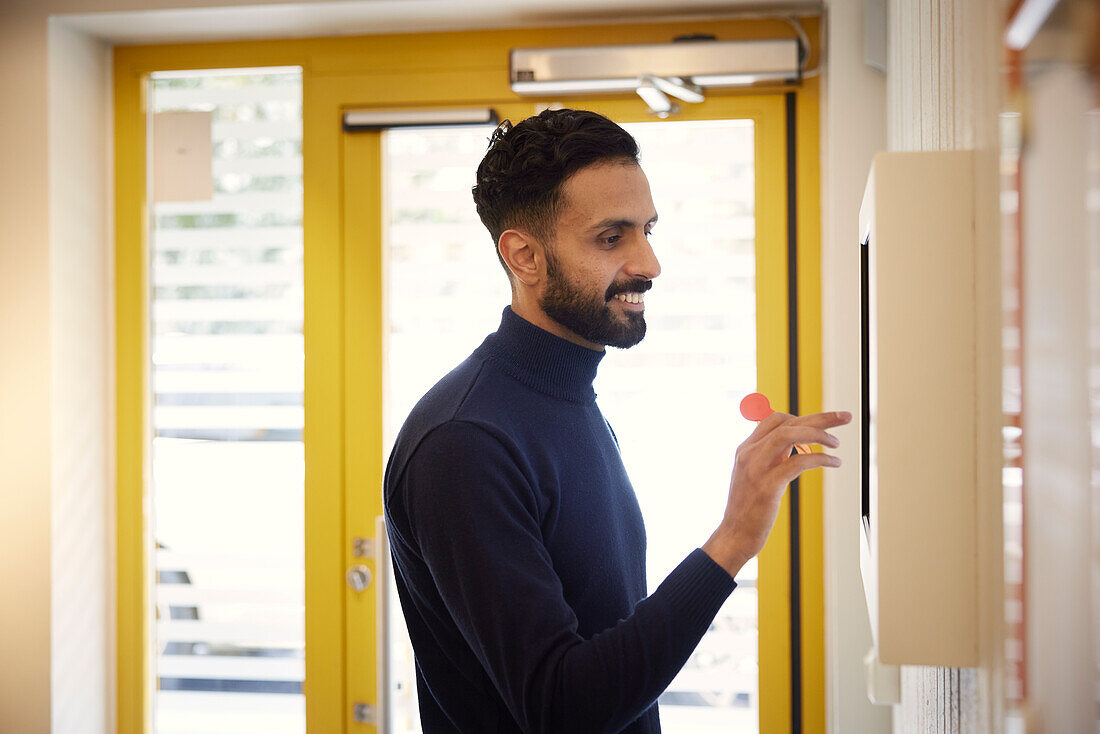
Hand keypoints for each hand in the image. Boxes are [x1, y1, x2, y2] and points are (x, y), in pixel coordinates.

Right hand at [702, 409, 851, 576]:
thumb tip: (795, 449)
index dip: (802, 417)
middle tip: (845, 416)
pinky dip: (820, 459)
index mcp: (746, 449)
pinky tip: (834, 462)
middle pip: (787, 422)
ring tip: (837, 443)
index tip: (821, 424)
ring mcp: (756, 468)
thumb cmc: (749, 509)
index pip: (775, 419)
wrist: (734, 535)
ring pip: (790, 435)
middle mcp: (749, 453)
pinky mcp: (767, 486)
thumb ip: (771, 459)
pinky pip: (798, 462)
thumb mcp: (755, 477)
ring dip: (819, 434)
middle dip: (820, 417)